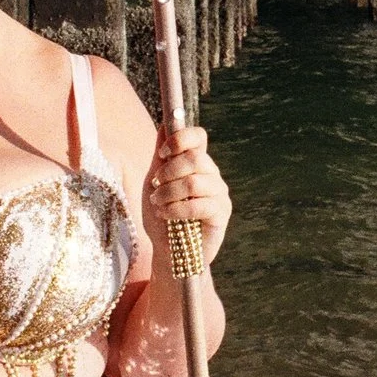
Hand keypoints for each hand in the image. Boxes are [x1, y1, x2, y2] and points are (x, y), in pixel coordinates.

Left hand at [148, 125, 231, 268]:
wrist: (168, 251)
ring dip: (168, 193)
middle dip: (168, 172)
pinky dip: (176, 209)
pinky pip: (199, 204)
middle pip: (195, 158)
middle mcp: (211, 174)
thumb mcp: (155, 183)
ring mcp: (219, 193)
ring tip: (158, 203)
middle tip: (155, 187)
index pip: (198, 136)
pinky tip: (166, 215)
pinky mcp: (221, 213)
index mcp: (197, 163)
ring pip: (194, 182)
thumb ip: (161, 157)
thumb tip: (165, 125)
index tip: (162, 153)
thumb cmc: (162, 216)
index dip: (181, 138)